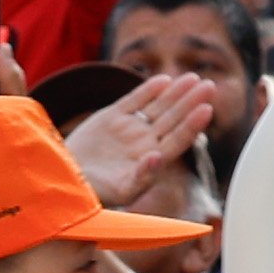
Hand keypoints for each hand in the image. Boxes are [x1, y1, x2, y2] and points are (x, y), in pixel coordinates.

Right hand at [60, 72, 216, 205]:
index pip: (178, 140)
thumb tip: (159, 156)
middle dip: (191, 102)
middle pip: (173, 119)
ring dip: (175, 92)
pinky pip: (134, 100)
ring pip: (158, 107)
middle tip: (209, 85)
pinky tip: (163, 80)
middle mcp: (144, 143)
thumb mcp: (120, 190)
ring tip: (193, 78)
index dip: (193, 124)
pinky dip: (148, 90)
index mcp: (152, 161)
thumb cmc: (94, 194)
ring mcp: (130, 129)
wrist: (64, 180)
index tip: (207, 108)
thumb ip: (142, 175)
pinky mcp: (112, 117)